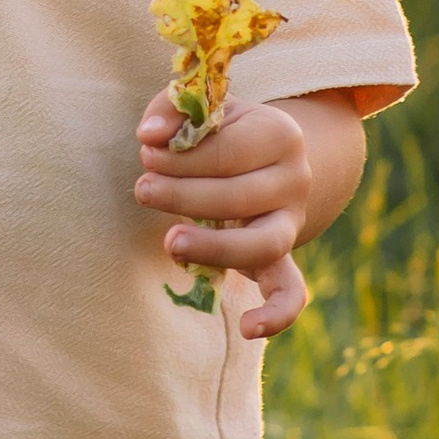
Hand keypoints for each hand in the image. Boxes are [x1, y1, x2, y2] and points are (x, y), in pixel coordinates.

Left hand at [133, 87, 362, 339]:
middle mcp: (295, 180)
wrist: (265, 160)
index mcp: (279, 134)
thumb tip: (150, 136)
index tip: (146, 153)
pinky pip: (291, 293)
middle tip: (143, 189)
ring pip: (262, 245)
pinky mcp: (282, 260)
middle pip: (240, 196)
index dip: (181, 157)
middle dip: (183, 194)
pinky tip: (248, 329)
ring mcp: (291, 223)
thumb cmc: (221, 132)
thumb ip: (173, 111)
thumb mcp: (203, 110)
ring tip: (170, 242)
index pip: (228, 151)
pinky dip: (277, 314)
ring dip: (214, 247)